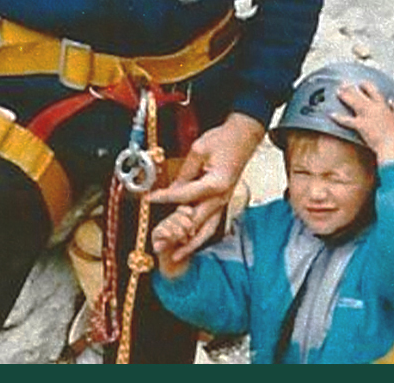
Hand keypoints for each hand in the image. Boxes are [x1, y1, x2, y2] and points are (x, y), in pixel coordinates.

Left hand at [146, 112, 264, 262]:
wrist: (244, 136)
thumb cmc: (225, 140)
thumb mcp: (199, 151)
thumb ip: (185, 173)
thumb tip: (172, 189)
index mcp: (216, 185)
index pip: (184, 195)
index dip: (164, 198)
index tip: (149, 200)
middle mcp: (221, 198)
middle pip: (196, 223)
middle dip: (176, 236)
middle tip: (159, 245)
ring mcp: (223, 202)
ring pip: (206, 231)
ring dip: (190, 245)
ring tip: (175, 256)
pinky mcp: (223, 202)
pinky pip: (210, 224)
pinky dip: (199, 236)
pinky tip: (188, 243)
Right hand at [151, 206, 200, 278]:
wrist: (176, 264)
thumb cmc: (187, 249)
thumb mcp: (194, 239)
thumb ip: (193, 229)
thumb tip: (194, 215)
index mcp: (180, 219)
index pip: (181, 209)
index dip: (186, 210)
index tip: (192, 213)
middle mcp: (170, 221)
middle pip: (176, 215)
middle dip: (184, 222)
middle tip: (191, 231)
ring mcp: (162, 226)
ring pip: (168, 222)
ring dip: (176, 230)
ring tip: (183, 239)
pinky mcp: (156, 234)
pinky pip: (159, 230)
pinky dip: (164, 232)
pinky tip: (169, 235)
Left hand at [331, 81, 393, 164]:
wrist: (393, 146)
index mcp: (383, 105)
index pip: (373, 90)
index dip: (365, 85)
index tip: (359, 82)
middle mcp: (373, 107)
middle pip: (359, 94)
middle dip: (350, 88)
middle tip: (342, 83)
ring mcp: (366, 115)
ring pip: (353, 102)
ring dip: (344, 96)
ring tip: (337, 92)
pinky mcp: (360, 125)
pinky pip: (347, 120)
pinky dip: (338, 117)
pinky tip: (330, 114)